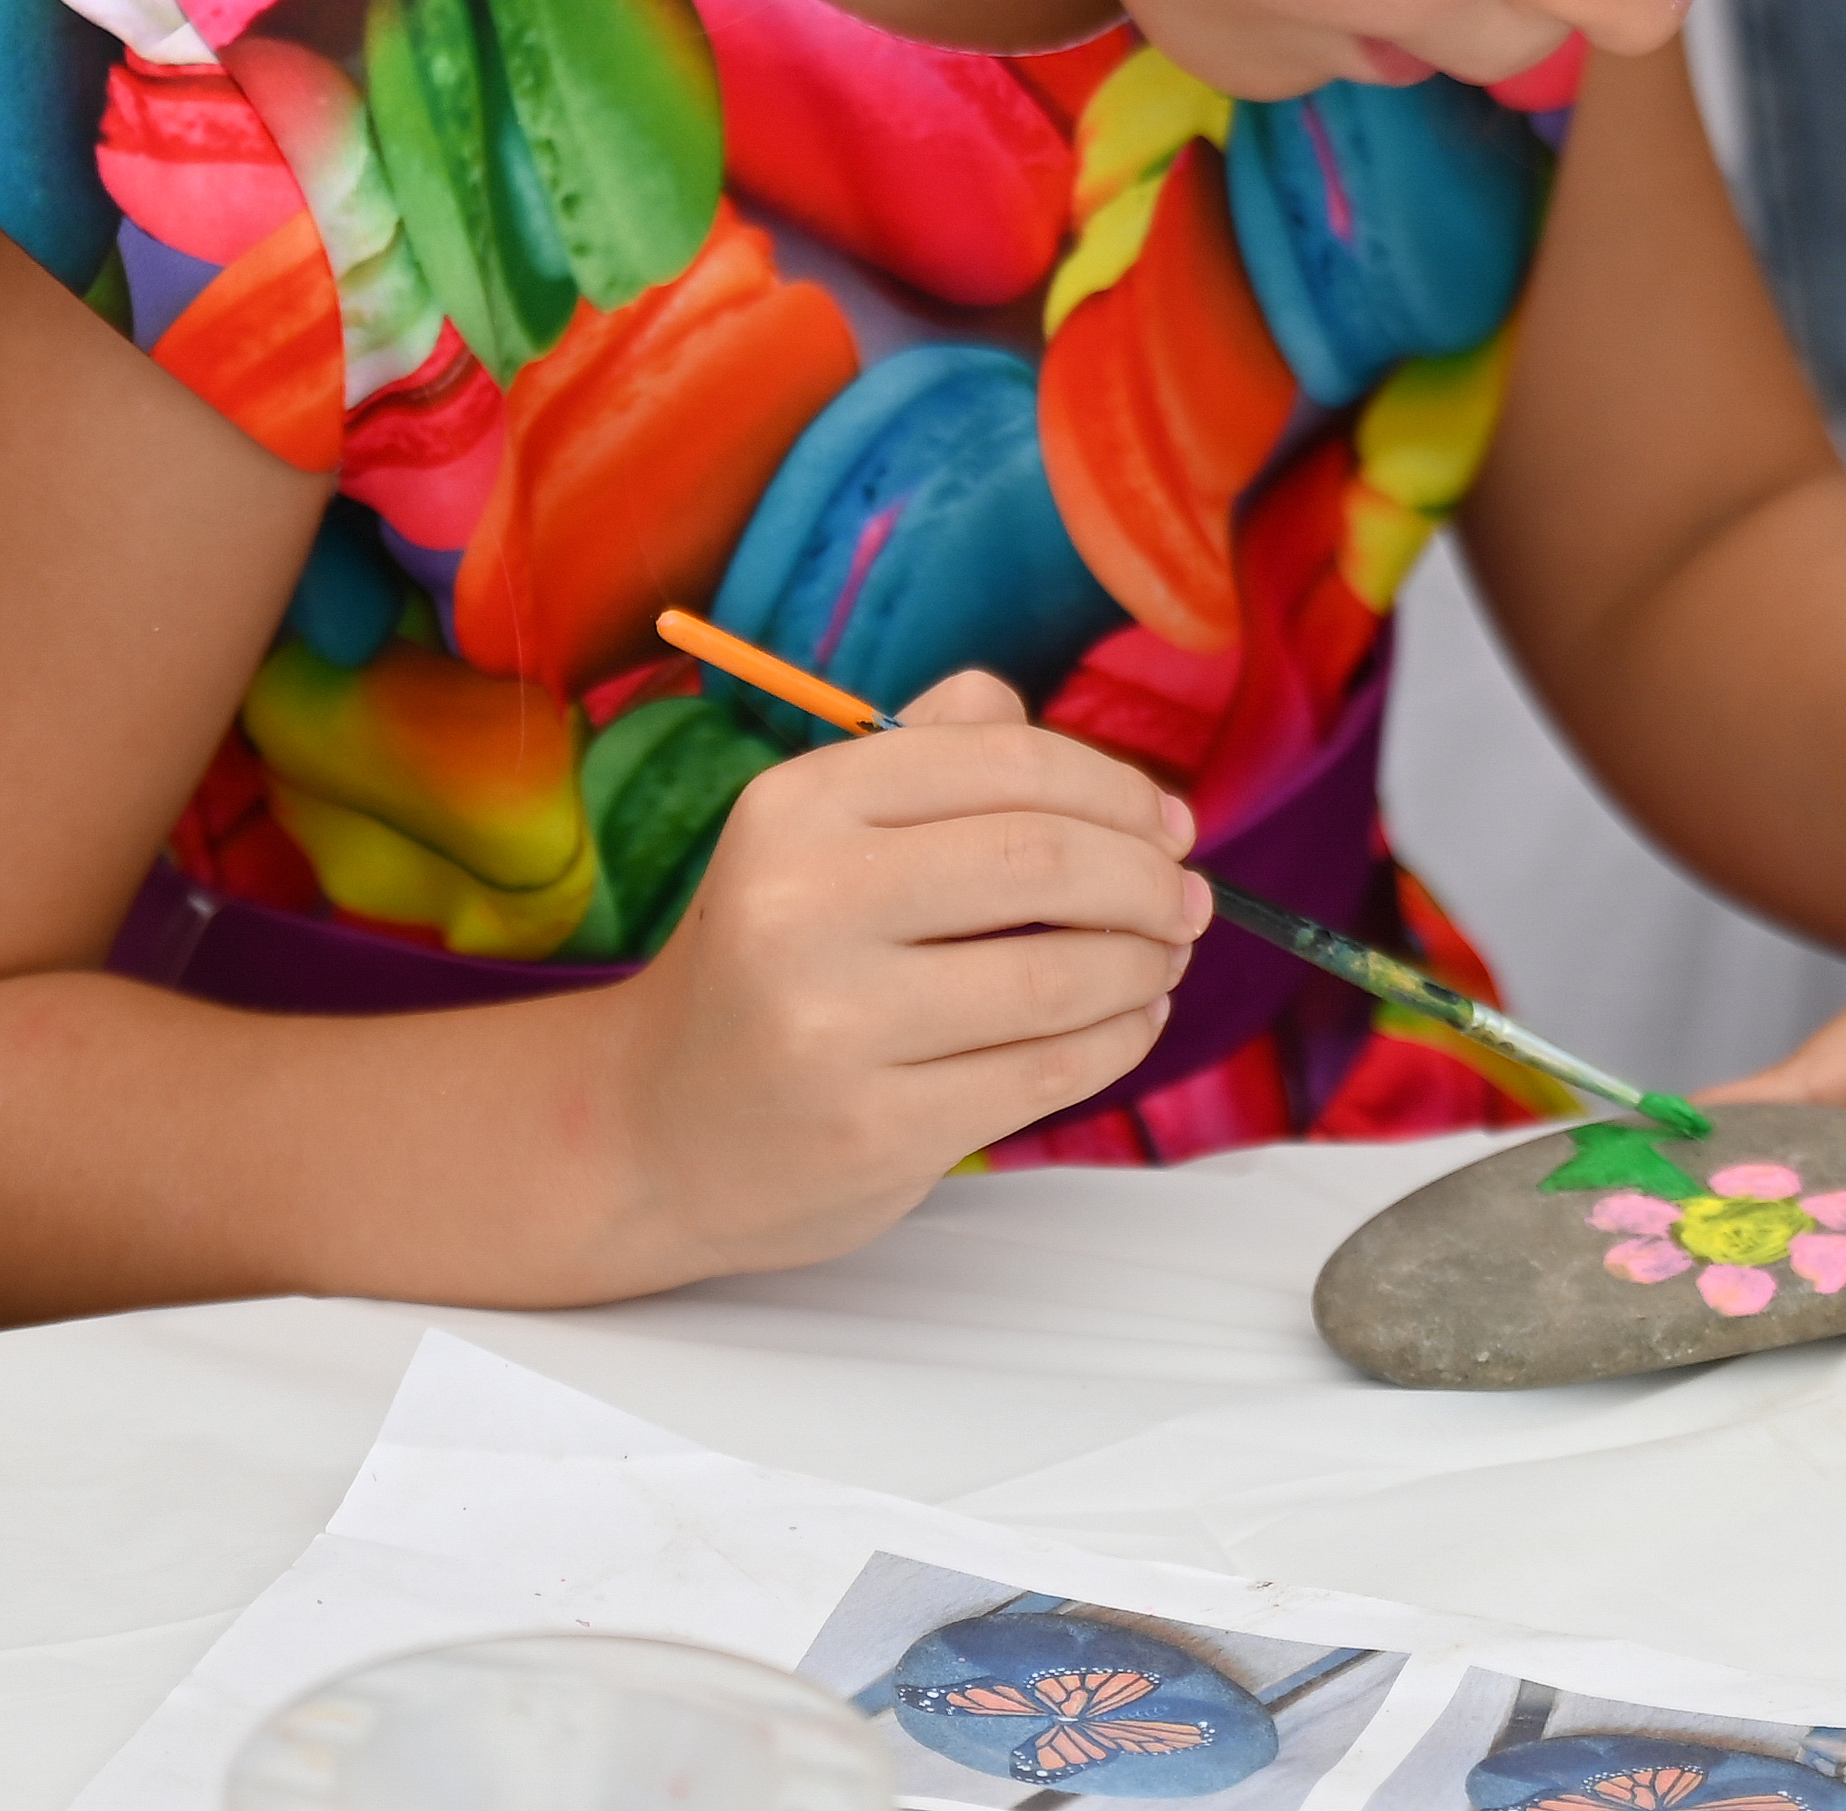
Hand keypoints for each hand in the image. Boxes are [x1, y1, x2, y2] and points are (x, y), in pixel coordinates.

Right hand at [587, 672, 1206, 1282]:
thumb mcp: (813, 837)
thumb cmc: (772, 961)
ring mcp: (834, 1026)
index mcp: (796, 807)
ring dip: (1146, 963)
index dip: (1117, 788)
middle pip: (1046, 860)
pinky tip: (1129, 1021)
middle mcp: (802, 905)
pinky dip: (1119, 1039)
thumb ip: (924, 754)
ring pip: (1061, 974)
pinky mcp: (875, 1129)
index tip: (1170, 824)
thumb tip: (1038, 712)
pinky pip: (1047, 1070)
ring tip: (1163, 960)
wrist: (656, 1132)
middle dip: (1149, 878)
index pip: (1006, 760)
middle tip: (1189, 900)